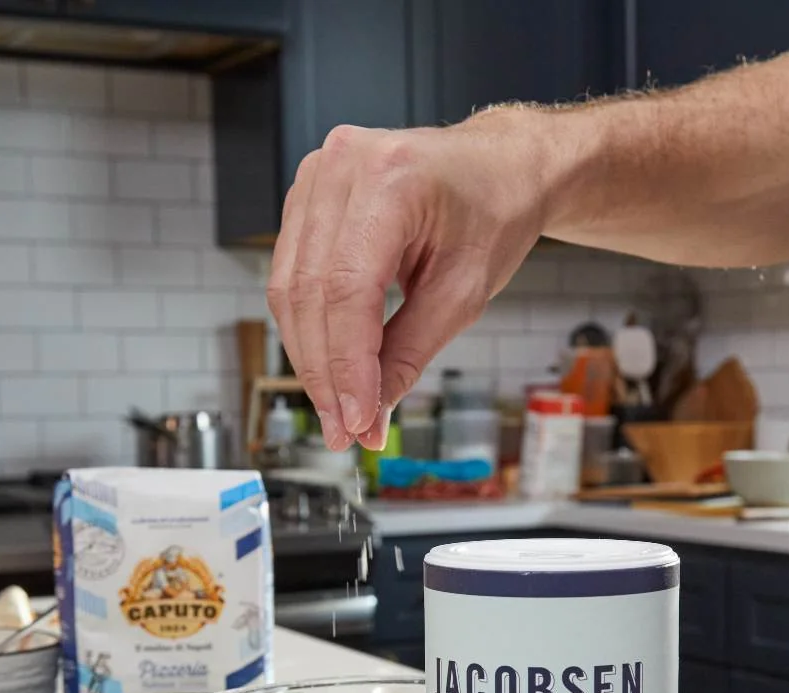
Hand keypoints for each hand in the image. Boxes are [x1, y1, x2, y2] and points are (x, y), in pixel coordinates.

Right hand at [267, 116, 553, 450]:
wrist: (499, 167)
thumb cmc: (494, 213)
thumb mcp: (465, 291)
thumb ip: (411, 352)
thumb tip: (370, 411)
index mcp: (392, 179)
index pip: (347, 289)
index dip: (346, 365)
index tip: (357, 419)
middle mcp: (342, 167)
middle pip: (309, 292)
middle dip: (325, 373)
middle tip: (346, 430)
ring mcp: (317, 174)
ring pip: (289, 288)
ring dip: (309, 359)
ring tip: (338, 411)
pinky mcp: (306, 194)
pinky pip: (291, 274)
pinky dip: (309, 328)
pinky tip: (329, 366)